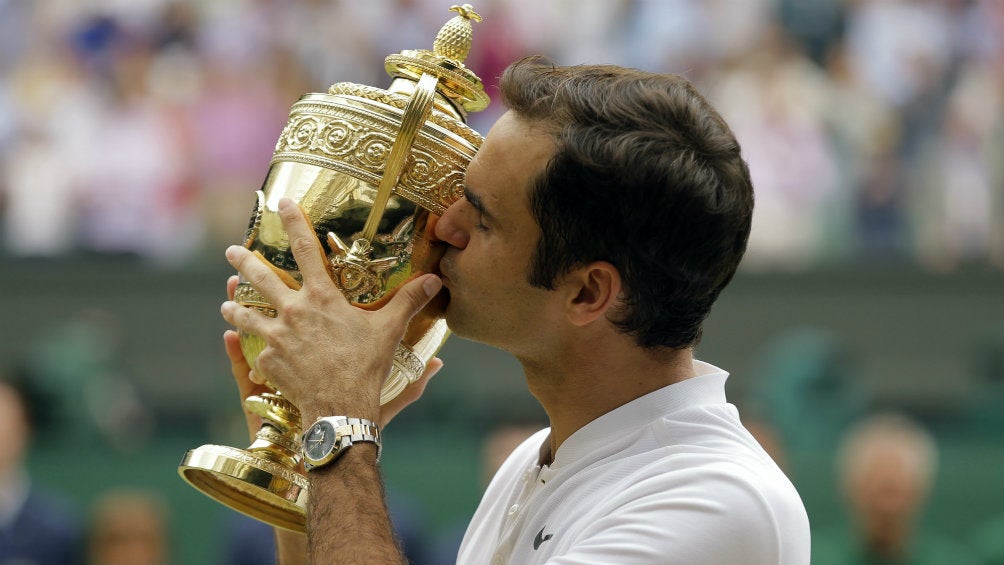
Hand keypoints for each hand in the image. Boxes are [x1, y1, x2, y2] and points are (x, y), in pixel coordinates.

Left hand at [220, 198, 442, 425]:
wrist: (340, 407)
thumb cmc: (366, 366)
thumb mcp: (390, 330)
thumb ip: (410, 301)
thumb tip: (436, 280)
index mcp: (321, 297)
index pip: (305, 249)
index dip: (294, 222)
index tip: (282, 203)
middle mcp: (293, 311)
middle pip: (261, 278)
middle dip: (243, 261)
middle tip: (230, 250)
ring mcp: (276, 337)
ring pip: (246, 315)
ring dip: (235, 306)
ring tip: (227, 302)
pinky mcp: (268, 362)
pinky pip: (259, 352)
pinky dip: (257, 350)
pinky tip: (254, 352)